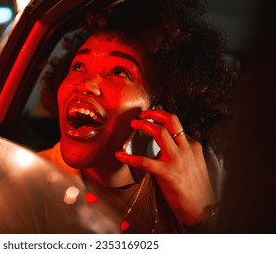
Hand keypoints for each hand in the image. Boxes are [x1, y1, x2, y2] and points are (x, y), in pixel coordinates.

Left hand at [115, 109, 216, 225]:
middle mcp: (185, 149)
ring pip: (159, 132)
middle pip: (171, 120)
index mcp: (192, 147)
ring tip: (133, 124)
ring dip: (144, 125)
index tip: (152, 116)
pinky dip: (129, 157)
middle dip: (154, 113)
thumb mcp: (196, 166)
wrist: (203, 209)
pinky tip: (120, 155)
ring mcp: (176, 160)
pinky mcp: (166, 173)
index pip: (177, 125)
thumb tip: (168, 147)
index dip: (162, 117)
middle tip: (142, 114)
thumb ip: (184, 154)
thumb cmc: (197, 190)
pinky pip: (144, 161)